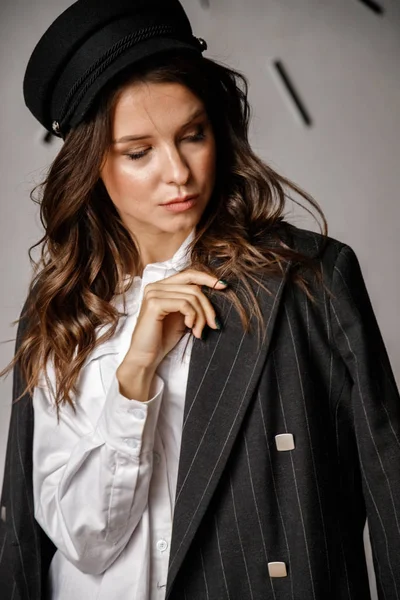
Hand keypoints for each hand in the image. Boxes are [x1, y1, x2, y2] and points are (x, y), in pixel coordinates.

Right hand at [116, 270, 227, 399]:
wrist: (146, 357)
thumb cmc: (163, 338)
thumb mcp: (181, 315)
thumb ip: (191, 301)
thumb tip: (216, 288)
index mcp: (161, 286)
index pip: (189, 274)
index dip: (208, 278)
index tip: (224, 286)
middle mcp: (155, 286)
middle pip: (194, 286)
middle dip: (208, 307)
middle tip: (214, 324)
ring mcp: (153, 293)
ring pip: (192, 296)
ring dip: (201, 316)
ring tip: (199, 332)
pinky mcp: (154, 303)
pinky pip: (184, 304)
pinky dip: (193, 317)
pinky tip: (190, 328)